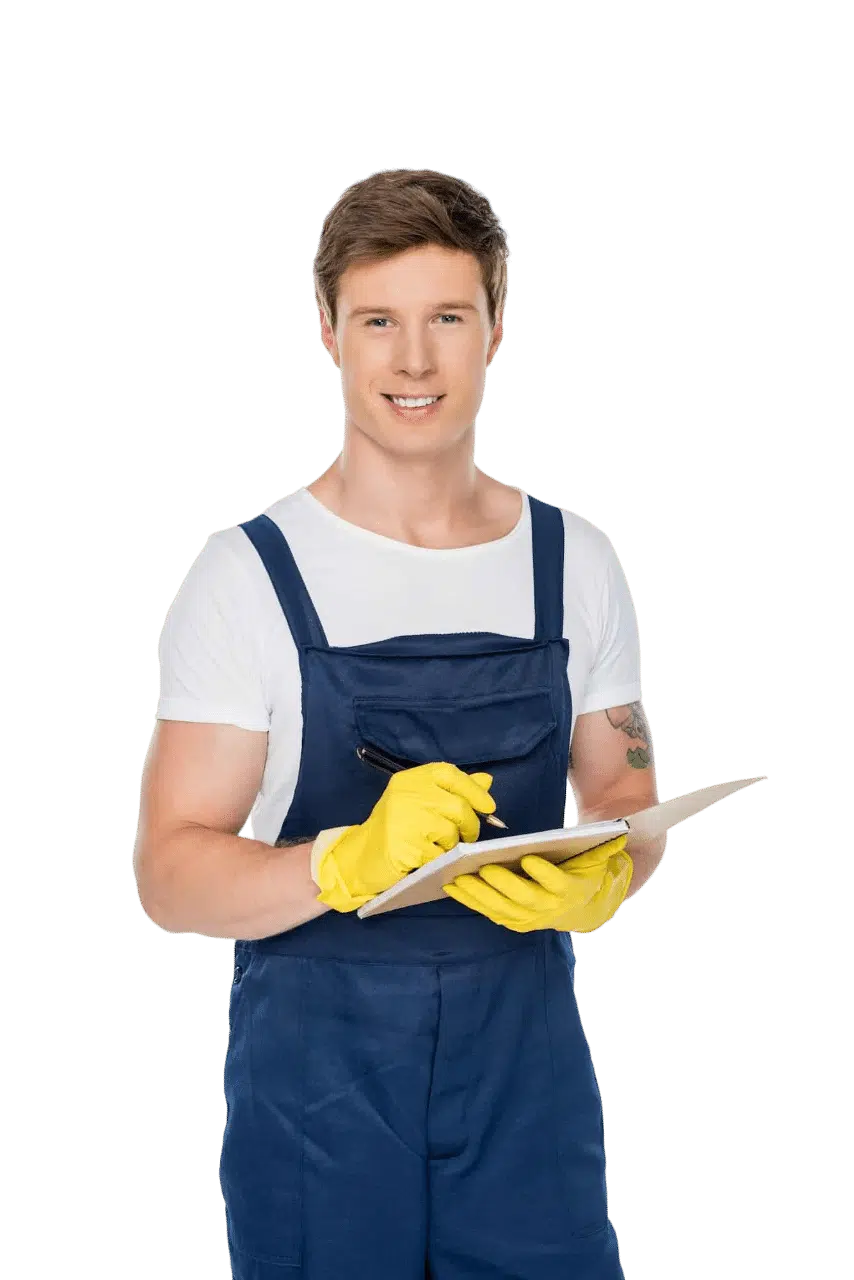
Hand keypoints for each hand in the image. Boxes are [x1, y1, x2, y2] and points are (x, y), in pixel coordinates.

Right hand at [312, 763, 495, 911]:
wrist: (360, 855)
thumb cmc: (397, 826)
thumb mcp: (421, 801)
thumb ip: (453, 790)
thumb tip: (487, 780)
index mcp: (411, 779)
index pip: (450, 774)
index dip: (473, 789)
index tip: (489, 807)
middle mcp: (407, 794)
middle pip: (457, 807)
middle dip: (470, 825)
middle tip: (467, 835)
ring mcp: (404, 820)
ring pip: (450, 833)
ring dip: (452, 844)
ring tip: (438, 846)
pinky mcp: (404, 847)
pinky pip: (438, 854)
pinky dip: (439, 859)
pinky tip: (426, 858)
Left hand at [442, 835, 631, 932]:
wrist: (586, 905)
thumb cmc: (585, 869)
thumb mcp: (598, 854)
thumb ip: (604, 842)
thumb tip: (617, 829)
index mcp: (572, 888)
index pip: (558, 882)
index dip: (544, 874)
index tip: (529, 859)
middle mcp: (552, 908)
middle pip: (524, 898)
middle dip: (501, 884)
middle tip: (481, 868)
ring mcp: (533, 918)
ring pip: (503, 909)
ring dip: (479, 895)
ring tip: (457, 878)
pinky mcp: (517, 922)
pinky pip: (492, 913)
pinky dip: (472, 902)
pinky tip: (455, 887)